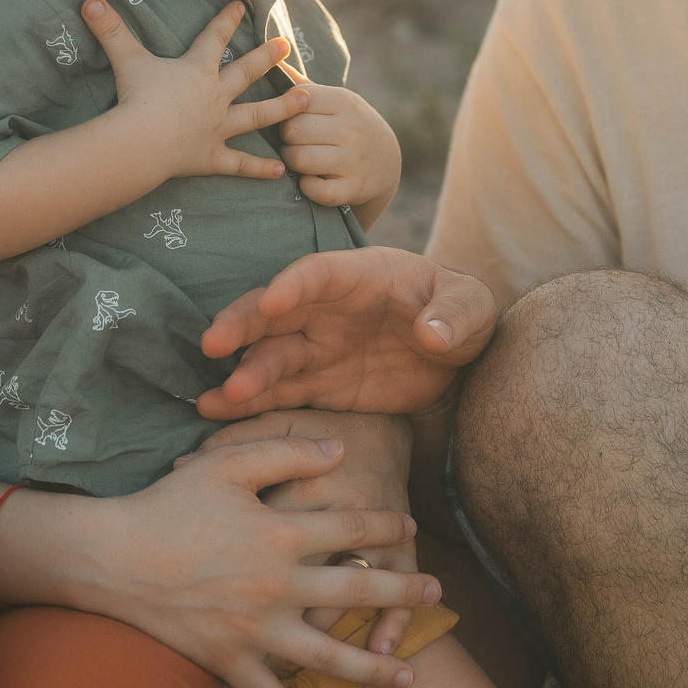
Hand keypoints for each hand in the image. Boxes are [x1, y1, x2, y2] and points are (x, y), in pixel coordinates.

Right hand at [76, 433, 442, 687]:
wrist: (111, 558)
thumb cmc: (168, 503)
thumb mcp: (228, 464)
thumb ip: (287, 451)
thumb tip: (341, 449)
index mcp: (281, 534)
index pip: (350, 530)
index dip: (385, 526)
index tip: (408, 526)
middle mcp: (278, 587)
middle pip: (357, 593)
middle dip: (402, 592)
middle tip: (437, 595)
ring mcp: (256, 631)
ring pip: (329, 657)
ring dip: (373, 669)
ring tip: (410, 676)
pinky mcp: (229, 663)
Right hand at [84, 0, 307, 182]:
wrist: (144, 140)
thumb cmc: (137, 97)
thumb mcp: (126, 59)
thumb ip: (111, 30)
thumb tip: (89, 0)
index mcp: (197, 70)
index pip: (215, 38)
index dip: (227, 21)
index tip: (242, 6)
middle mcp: (215, 96)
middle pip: (246, 73)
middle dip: (267, 58)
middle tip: (287, 45)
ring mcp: (218, 128)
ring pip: (257, 115)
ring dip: (282, 107)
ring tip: (306, 100)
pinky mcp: (213, 158)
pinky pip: (240, 164)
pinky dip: (259, 169)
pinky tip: (280, 171)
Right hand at [196, 247, 494, 418]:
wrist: (458, 356)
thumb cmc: (461, 313)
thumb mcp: (473, 305)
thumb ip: (455, 314)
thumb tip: (433, 333)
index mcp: (360, 276)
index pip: (320, 273)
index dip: (294, 284)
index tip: (271, 301)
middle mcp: (326, 309)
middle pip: (275, 311)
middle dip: (243, 323)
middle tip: (214, 343)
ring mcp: (317, 348)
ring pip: (270, 356)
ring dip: (243, 374)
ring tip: (214, 399)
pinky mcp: (318, 385)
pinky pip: (279, 393)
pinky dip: (249, 404)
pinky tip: (217, 414)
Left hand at [278, 82, 400, 218]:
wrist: (387, 161)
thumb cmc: (348, 124)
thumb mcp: (336, 100)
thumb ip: (302, 84)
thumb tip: (272, 53)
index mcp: (344, 101)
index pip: (296, 100)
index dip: (285, 110)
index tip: (292, 118)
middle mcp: (351, 129)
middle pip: (293, 130)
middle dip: (285, 138)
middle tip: (292, 141)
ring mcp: (354, 160)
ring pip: (299, 160)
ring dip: (291, 162)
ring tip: (298, 159)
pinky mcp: (353, 188)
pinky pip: (315, 190)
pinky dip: (307, 187)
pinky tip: (311, 180)